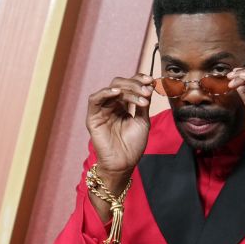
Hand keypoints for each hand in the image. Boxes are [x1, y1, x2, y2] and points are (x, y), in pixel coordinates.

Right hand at [86, 74, 152, 191]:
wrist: (124, 163)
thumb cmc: (133, 145)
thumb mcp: (143, 121)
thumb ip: (143, 104)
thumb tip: (149, 86)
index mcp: (123, 105)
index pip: (130, 86)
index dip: (139, 80)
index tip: (152, 80)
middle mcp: (112, 105)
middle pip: (121, 84)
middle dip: (135, 85)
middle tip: (147, 91)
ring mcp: (102, 110)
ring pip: (112, 89)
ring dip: (127, 89)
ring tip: (141, 96)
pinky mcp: (93, 117)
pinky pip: (95, 99)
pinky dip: (105, 93)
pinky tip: (117, 93)